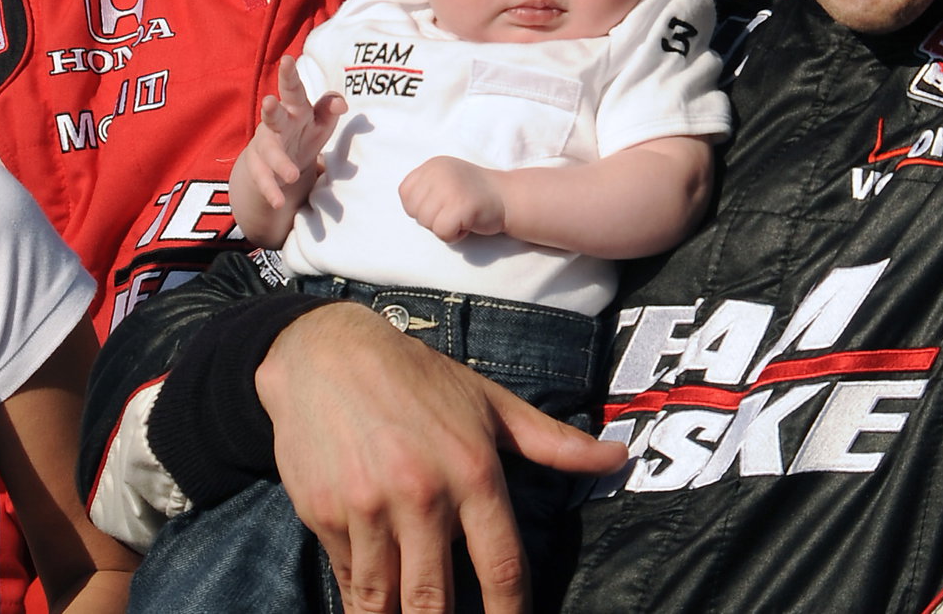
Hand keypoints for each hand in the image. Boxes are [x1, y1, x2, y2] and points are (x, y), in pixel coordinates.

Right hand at [242, 56, 346, 209]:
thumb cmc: (304, 131)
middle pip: (274, 116)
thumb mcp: (320, 120)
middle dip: (272, 109)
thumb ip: (330, 108)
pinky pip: (264, 179)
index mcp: (295, 109)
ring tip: (292, 175)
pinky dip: (272, 191)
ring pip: (269, 151)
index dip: (290, 75)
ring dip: (279, 162)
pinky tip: (279, 202)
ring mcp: (265, 146)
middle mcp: (277, 125)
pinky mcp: (259, 169)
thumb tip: (341, 103)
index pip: (294, 90)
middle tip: (269, 102)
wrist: (276, 161)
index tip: (288, 59)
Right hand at [257, 304, 627, 613]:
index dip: (511, 612)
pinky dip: (362, 599)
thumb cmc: (418, 379)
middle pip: (435, 598)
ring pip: (384, 599)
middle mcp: (422, 495)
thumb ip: (555, 442)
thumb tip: (619, 457)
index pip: (503, 564)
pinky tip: (376, 603)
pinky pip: (348, 579)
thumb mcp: (492, 404)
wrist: (325, 355)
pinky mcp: (323, 516)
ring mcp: (368, 509)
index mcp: (473, 471)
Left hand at [399, 156, 510, 241]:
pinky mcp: (461, 206)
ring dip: (445, 227)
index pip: (406, 194)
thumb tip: (409, 206)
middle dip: (434, 218)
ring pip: (427, 223)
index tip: (444, 203)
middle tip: (457, 210)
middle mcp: (438, 172)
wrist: (509, 198)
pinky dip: (455, 235)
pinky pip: (442, 232)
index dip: (422, 206)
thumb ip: (426, 188)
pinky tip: (469, 224)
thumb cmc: (475, 195)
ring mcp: (450, 188)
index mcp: (432, 165)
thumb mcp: (445, 180)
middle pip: (415, 211)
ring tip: (464, 215)